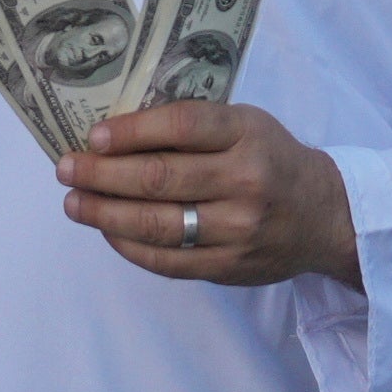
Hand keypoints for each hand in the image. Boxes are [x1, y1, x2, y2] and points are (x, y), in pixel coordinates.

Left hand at [61, 100, 358, 290]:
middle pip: (159, 178)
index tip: (93, 137)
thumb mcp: (246, 124)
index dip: (130, 131)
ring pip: (158, 224)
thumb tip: (114, 134)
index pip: (180, 126)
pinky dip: (129, 246)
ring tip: (73, 202)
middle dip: (101, 174)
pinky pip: (167, 261)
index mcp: (248, 134)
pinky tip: (107, 230)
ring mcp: (238, 230)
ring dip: (104, 214)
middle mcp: (246, 182)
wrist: (325, 215)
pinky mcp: (230, 267)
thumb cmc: (271, 158)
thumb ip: (193, 126)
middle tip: (66, 169)